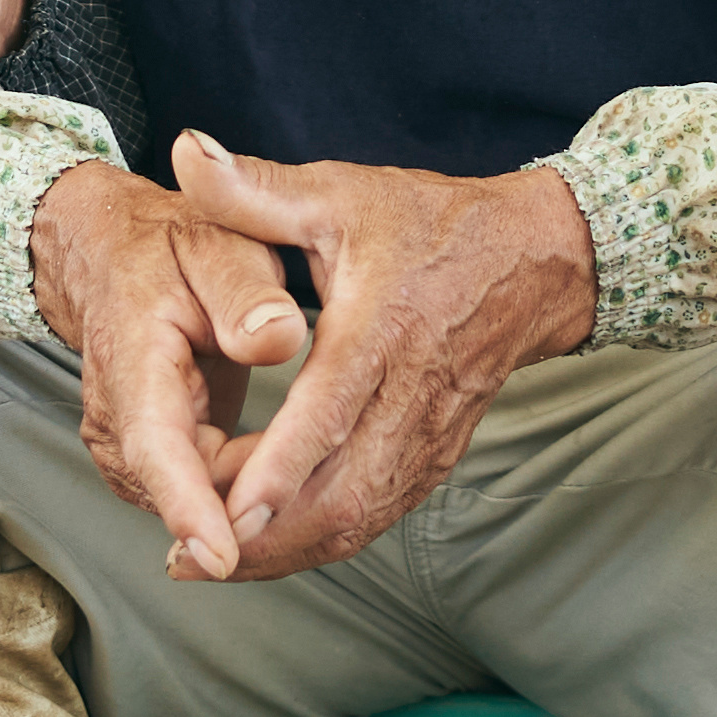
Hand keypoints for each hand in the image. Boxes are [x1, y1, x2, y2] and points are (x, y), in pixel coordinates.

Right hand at [29, 163, 312, 579]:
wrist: (112, 260)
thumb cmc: (170, 251)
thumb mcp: (216, 247)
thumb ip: (246, 292)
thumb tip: (278, 339)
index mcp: (132, 357)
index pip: (155, 447)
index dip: (188, 506)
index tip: (223, 555)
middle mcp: (117, 417)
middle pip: (189, 488)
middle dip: (256, 496)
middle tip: (328, 454)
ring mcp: (126, 447)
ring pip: (201, 499)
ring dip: (255, 490)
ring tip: (303, 443)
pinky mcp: (145, 463)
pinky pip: (205, 494)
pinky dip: (247, 486)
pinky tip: (280, 452)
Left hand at [172, 133, 595, 580]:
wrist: (533, 260)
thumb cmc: (427, 223)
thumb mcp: (338, 193)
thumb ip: (255, 187)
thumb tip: (183, 151)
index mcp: (383, 328)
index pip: (330, 411)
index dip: (280, 468)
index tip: (226, 513)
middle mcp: (412, 393)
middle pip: (346, 493)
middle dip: (268, 539)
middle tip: (191, 559)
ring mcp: (430, 434)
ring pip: (363, 517)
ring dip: (291, 550)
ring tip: (216, 565)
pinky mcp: (436, 455)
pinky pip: (380, 514)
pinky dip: (324, 537)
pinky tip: (272, 546)